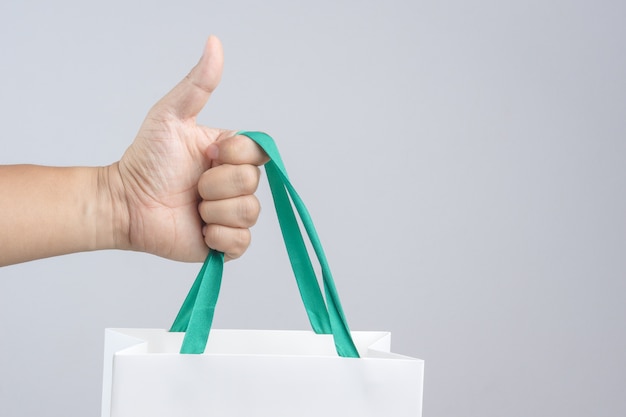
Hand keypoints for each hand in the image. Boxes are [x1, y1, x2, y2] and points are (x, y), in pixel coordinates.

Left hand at [113, 36, 266, 261]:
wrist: (125, 203)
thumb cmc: (146, 160)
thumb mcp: (170, 117)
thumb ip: (197, 84)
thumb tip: (214, 43)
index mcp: (231, 156)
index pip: (258, 154)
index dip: (232, 157)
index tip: (203, 155)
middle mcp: (235, 184)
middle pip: (252, 184)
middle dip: (214, 185)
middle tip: (190, 185)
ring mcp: (232, 214)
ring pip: (248, 213)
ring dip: (213, 211)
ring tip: (191, 207)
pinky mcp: (226, 243)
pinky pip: (241, 242)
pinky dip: (217, 236)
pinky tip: (197, 228)